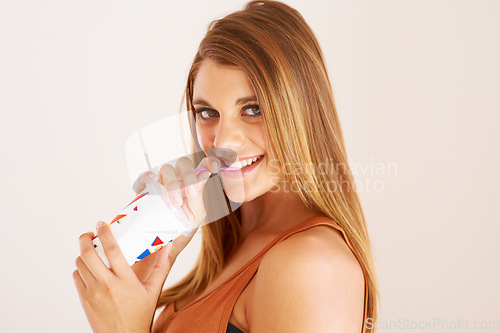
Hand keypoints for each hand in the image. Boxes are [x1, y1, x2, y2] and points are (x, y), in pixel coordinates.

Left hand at [73, 221, 196, 331]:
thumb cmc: (140, 316)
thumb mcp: (154, 291)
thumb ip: (162, 267)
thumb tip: (168, 246)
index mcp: (125, 281)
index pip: (112, 250)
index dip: (105, 233)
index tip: (102, 224)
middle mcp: (107, 285)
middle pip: (87, 254)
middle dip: (85, 239)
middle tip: (90, 233)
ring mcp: (92, 293)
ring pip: (80, 264)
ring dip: (83, 254)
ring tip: (91, 250)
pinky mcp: (84, 300)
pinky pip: (77, 277)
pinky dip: (80, 269)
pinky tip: (89, 268)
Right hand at [129, 156, 219, 281]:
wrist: (159, 249)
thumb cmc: (180, 231)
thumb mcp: (195, 216)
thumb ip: (199, 196)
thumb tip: (204, 174)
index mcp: (193, 185)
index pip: (202, 166)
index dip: (209, 161)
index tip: (213, 165)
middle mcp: (178, 180)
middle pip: (184, 163)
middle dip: (189, 175)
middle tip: (190, 194)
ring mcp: (161, 183)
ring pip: (166, 169)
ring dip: (172, 183)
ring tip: (174, 203)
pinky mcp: (144, 189)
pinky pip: (144, 177)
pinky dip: (148, 176)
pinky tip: (153, 182)